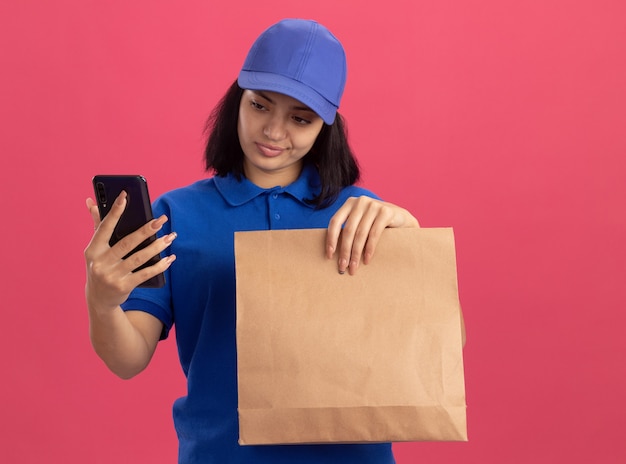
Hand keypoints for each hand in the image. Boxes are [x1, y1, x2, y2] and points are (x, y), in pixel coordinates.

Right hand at [84, 191, 176, 312]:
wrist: (99, 299)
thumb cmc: (100, 266)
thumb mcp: (95, 249)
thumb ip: (97, 225)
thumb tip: (92, 201)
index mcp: (92, 250)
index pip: (105, 227)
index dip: (115, 212)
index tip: (125, 196)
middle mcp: (100, 263)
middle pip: (127, 243)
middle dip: (146, 230)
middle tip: (162, 219)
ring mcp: (112, 276)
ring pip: (139, 258)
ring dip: (157, 247)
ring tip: (170, 237)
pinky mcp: (124, 287)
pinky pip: (146, 274)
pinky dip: (160, 265)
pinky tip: (170, 258)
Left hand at [326, 196, 418, 274]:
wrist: (402, 219)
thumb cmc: (376, 224)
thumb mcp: (360, 222)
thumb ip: (349, 229)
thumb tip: (332, 253)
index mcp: (350, 203)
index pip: (335, 221)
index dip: (330, 239)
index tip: (329, 255)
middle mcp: (360, 201)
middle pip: (348, 230)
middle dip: (345, 251)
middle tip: (343, 267)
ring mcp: (373, 205)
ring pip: (360, 234)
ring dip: (356, 253)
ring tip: (354, 267)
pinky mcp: (386, 212)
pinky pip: (374, 234)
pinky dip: (369, 249)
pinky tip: (367, 260)